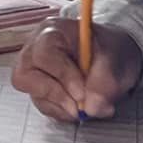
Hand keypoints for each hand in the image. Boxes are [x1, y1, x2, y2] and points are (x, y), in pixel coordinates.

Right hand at [12, 19, 142, 121]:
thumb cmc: (110, 50)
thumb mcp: (116, 59)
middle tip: (80, 107)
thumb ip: (105, 81)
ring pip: (34, 94)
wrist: (112, 58)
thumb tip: (91, 107)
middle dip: (56, 95)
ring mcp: (33, 70)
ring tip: (86, 107)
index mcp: (53, 31)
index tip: (82, 93)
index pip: (45, 54)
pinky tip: (79, 107)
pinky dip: (62, 112)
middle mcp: (35, 49)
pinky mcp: (38, 89)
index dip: (62, 75)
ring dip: (61, 106)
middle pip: (26, 76)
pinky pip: (42, 106)